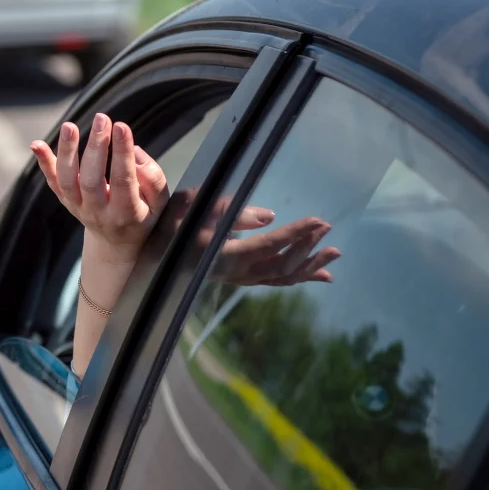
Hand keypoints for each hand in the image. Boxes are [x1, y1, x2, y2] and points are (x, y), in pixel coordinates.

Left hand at [31, 115, 169, 262]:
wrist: (116, 242)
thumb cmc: (142, 215)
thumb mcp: (160, 204)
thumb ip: (153, 179)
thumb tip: (135, 153)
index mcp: (126, 213)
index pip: (123, 181)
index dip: (122, 153)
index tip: (121, 126)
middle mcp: (98, 212)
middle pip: (92, 180)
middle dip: (96, 147)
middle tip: (102, 119)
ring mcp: (78, 207)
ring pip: (68, 180)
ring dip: (67, 152)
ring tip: (70, 126)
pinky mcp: (65, 200)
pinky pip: (52, 181)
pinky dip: (44, 163)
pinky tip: (36, 144)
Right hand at [165, 191, 340, 284]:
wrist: (154, 256)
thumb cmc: (172, 225)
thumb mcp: (192, 206)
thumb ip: (228, 210)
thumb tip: (269, 217)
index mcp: (223, 254)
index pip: (267, 245)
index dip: (295, 234)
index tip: (319, 220)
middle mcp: (236, 272)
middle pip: (281, 266)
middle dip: (307, 247)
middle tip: (326, 229)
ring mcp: (241, 279)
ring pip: (283, 278)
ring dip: (310, 265)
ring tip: (334, 252)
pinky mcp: (243, 279)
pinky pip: (277, 282)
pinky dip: (302, 278)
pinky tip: (323, 275)